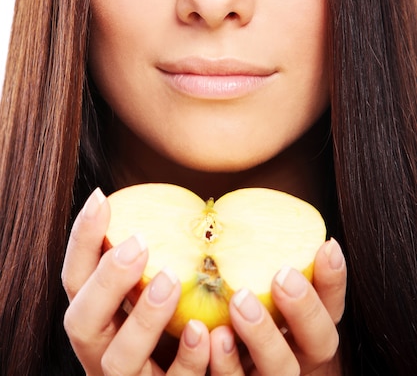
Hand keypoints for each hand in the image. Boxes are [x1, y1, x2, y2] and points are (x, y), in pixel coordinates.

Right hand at [62, 189, 211, 375]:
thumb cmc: (174, 328)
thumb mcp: (153, 294)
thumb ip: (150, 264)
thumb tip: (175, 205)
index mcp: (96, 320)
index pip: (74, 279)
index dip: (82, 239)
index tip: (102, 198)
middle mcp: (102, 352)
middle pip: (81, 323)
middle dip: (106, 281)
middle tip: (139, 242)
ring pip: (119, 362)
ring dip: (143, 319)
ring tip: (172, 280)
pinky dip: (187, 360)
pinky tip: (204, 331)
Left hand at [208, 238, 345, 375]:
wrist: (207, 362)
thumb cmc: (226, 308)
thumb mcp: (248, 284)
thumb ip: (249, 262)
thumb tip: (218, 214)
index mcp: (305, 326)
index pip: (333, 305)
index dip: (334, 279)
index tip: (327, 245)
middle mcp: (295, 354)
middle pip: (320, 342)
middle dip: (305, 308)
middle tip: (282, 276)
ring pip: (281, 370)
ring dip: (264, 336)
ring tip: (239, 301)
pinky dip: (224, 364)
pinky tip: (207, 334)